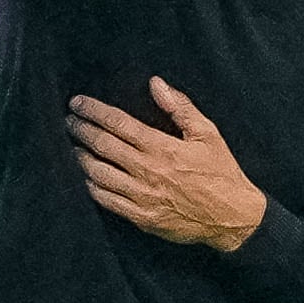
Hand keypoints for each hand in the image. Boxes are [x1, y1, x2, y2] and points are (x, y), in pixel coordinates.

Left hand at [68, 79, 266, 249]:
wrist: (234, 218)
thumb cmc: (222, 173)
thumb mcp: (208, 134)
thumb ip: (181, 107)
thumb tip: (156, 84)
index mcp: (163, 148)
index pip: (118, 124)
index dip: (94, 111)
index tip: (78, 103)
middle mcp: (149, 172)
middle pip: (103, 147)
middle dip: (81, 131)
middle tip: (69, 121)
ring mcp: (143, 197)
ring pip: (99, 174)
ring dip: (81, 159)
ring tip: (73, 148)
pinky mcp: (143, 218)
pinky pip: (108, 202)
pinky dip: (92, 188)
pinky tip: (86, 178)